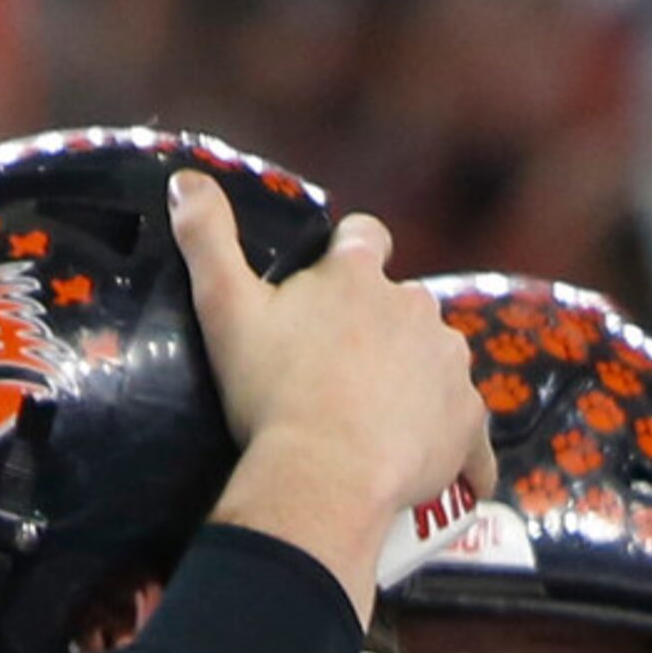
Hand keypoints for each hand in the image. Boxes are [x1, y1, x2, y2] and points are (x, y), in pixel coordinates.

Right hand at [175, 172, 494, 615]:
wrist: (323, 473)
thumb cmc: (270, 391)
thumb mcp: (224, 310)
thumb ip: (206, 241)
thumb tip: (184, 179)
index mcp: (357, 278)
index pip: (365, 237)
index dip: (351, 251)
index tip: (333, 274)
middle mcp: (414, 307)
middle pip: (401, 305)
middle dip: (376, 331)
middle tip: (331, 373)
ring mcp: (447, 363)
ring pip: (433, 362)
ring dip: (411, 382)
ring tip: (371, 426)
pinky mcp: (466, 419)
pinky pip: (468, 432)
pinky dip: (454, 445)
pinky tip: (441, 472)